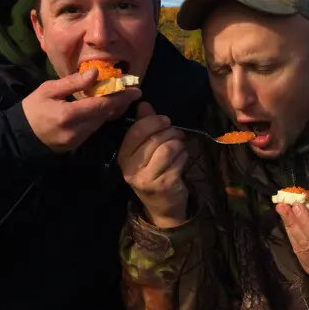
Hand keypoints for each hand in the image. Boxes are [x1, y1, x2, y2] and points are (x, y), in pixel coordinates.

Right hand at [22, 68, 140, 152]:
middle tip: (133, 90)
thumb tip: (96, 73)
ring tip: (123, 96)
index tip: (136, 90)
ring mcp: (79, 140)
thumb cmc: (32, 109)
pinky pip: (95, 128)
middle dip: (121, 102)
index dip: (121, 97)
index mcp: (69, 115)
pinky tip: (107, 107)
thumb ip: (73, 83)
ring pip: (102, 122)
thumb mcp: (48, 90)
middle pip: (106, 115)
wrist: (18, 137)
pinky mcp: (78, 144)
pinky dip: (103, 116)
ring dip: (113, 109)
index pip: (101, 105)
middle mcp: (77, 130)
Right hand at [117, 102, 188, 228]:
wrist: (162, 206)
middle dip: (170, 132)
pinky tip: (181, 159)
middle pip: (154, 138)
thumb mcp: (145, 150)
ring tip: (179, 146)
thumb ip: (144, 126)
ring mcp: (147, 178)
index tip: (165, 120)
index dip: (153, 121)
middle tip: (176, 134)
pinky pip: (179, 160)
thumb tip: (143, 103)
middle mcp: (131, 169)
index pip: (136, 131)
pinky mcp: (165, 184)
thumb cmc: (154, 172)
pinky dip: (184, 156)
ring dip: (178, 143)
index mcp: (124, 156)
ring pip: (168, 147)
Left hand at [276, 199, 308, 292]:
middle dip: (293, 222)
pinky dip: (293, 238)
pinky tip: (289, 225)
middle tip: (282, 205)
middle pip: (306, 244)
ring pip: (300, 250)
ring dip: (289, 229)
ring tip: (282, 211)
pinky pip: (299, 255)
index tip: (296, 205)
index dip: (306, 222)